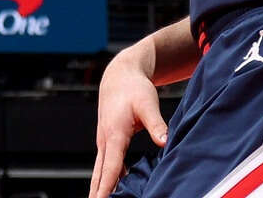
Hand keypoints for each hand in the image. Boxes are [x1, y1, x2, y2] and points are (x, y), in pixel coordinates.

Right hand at [89, 51, 167, 197]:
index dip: (107, 187)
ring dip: (100, 187)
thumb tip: (165, 142)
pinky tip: (116, 189)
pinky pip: (107, 164)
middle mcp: (105, 140)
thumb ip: (157, 124)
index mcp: (114, 134)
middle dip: (97, 192)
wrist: (120, 76)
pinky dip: (108, 178)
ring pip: (101, 170)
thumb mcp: (148, 103)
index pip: (110, 168)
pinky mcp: (109, 141)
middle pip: (99, 174)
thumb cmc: (133, 88)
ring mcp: (105, 141)